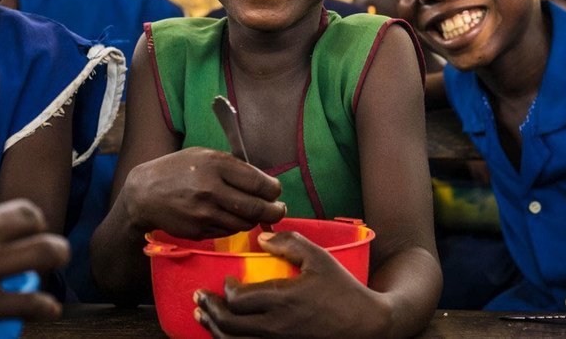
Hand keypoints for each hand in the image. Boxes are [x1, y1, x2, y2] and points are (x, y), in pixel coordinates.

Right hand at [122, 147, 284, 239]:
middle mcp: (211, 190)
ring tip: (256, 213)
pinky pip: (229, 231)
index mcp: (215, 165)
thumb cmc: (176, 170)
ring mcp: (205, 213)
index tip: (275, 191)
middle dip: (275, 211)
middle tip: (279, 209)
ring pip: (245, 222)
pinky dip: (236, 225)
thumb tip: (263, 181)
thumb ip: (232, 166)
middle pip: (257, 207)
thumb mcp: (202, 155)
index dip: (273, 189)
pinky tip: (232, 217)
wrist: (144, 194)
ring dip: (255, 219)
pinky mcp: (199, 230)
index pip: (258, 182)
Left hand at [195, 231, 390, 338]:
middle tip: (200, 296)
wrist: (365, 325)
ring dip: (213, 328)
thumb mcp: (320, 258)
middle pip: (228, 323)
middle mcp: (275, 325)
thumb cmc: (343, 290)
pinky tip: (223, 333)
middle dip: (209, 308)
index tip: (227, 281)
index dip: (225, 290)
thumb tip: (261, 236)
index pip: (238, 299)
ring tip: (202, 315)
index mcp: (283, 299)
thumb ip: (289, 243)